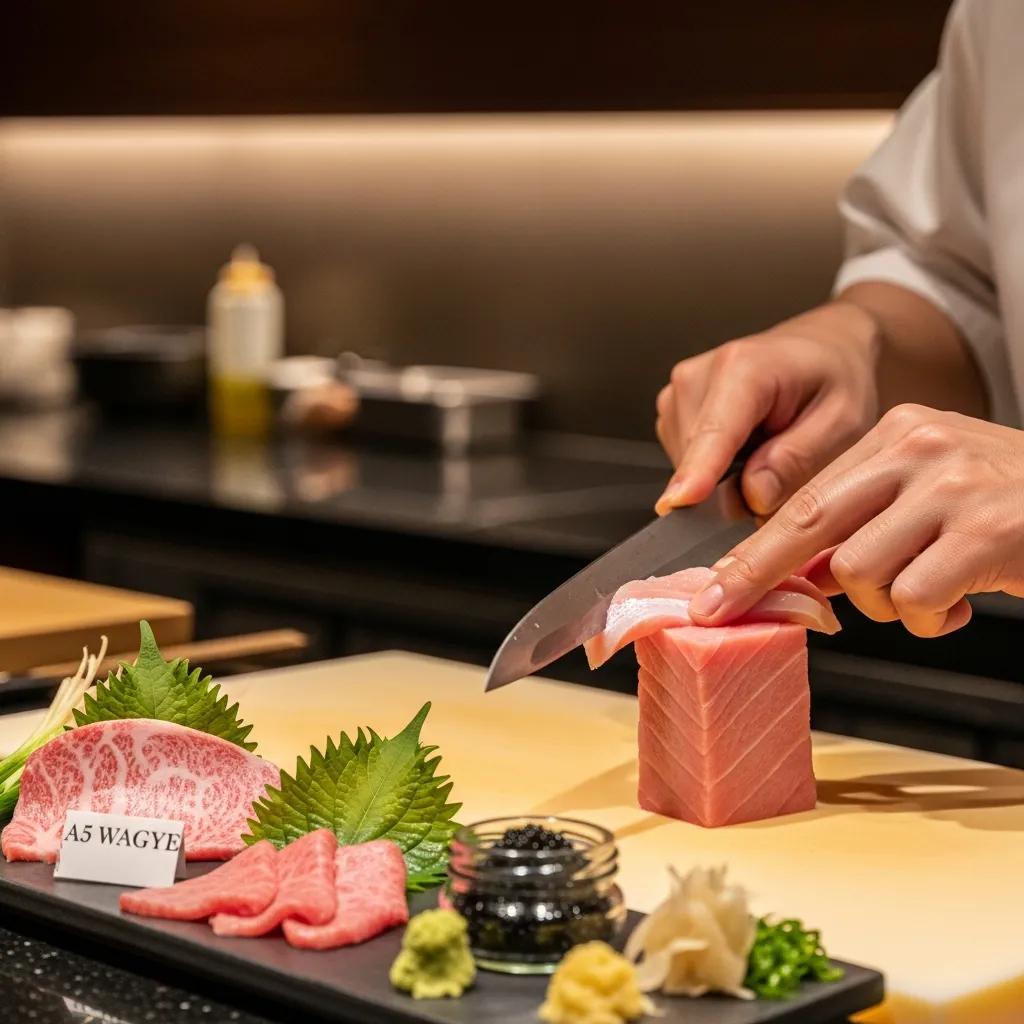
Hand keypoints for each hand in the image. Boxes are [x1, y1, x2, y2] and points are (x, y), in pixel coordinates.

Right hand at [655, 301, 879, 516]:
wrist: (823, 348)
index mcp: (744, 368)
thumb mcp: (844, 422)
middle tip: (782, 463)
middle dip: (735, 485)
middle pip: (699, 461)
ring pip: (689, 468)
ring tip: (766, 446)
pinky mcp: (672, 410)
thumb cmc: (837, 378)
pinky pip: (687, 463)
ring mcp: (678, 393)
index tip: (679, 502)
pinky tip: (747, 445)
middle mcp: (698, 376)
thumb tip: (753, 496)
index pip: (714, 432)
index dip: (698, 471)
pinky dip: (717, 468)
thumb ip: (799, 460)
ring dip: (726, 476)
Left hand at [688, 405, 1023, 636]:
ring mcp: (955, 487)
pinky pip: (916, 597)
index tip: (714, 587)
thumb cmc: (1009, 509)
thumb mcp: (931, 494)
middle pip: (809, 523)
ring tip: (928, 594)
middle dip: (758, 576)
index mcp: (898, 433)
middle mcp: (922, 448)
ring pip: (860, 571)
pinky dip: (929, 619)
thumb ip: (866, 521)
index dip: (754, 549)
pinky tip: (958, 605)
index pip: (806, 497)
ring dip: (885, 604)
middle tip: (720, 610)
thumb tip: (797, 574)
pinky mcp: (988, 532)